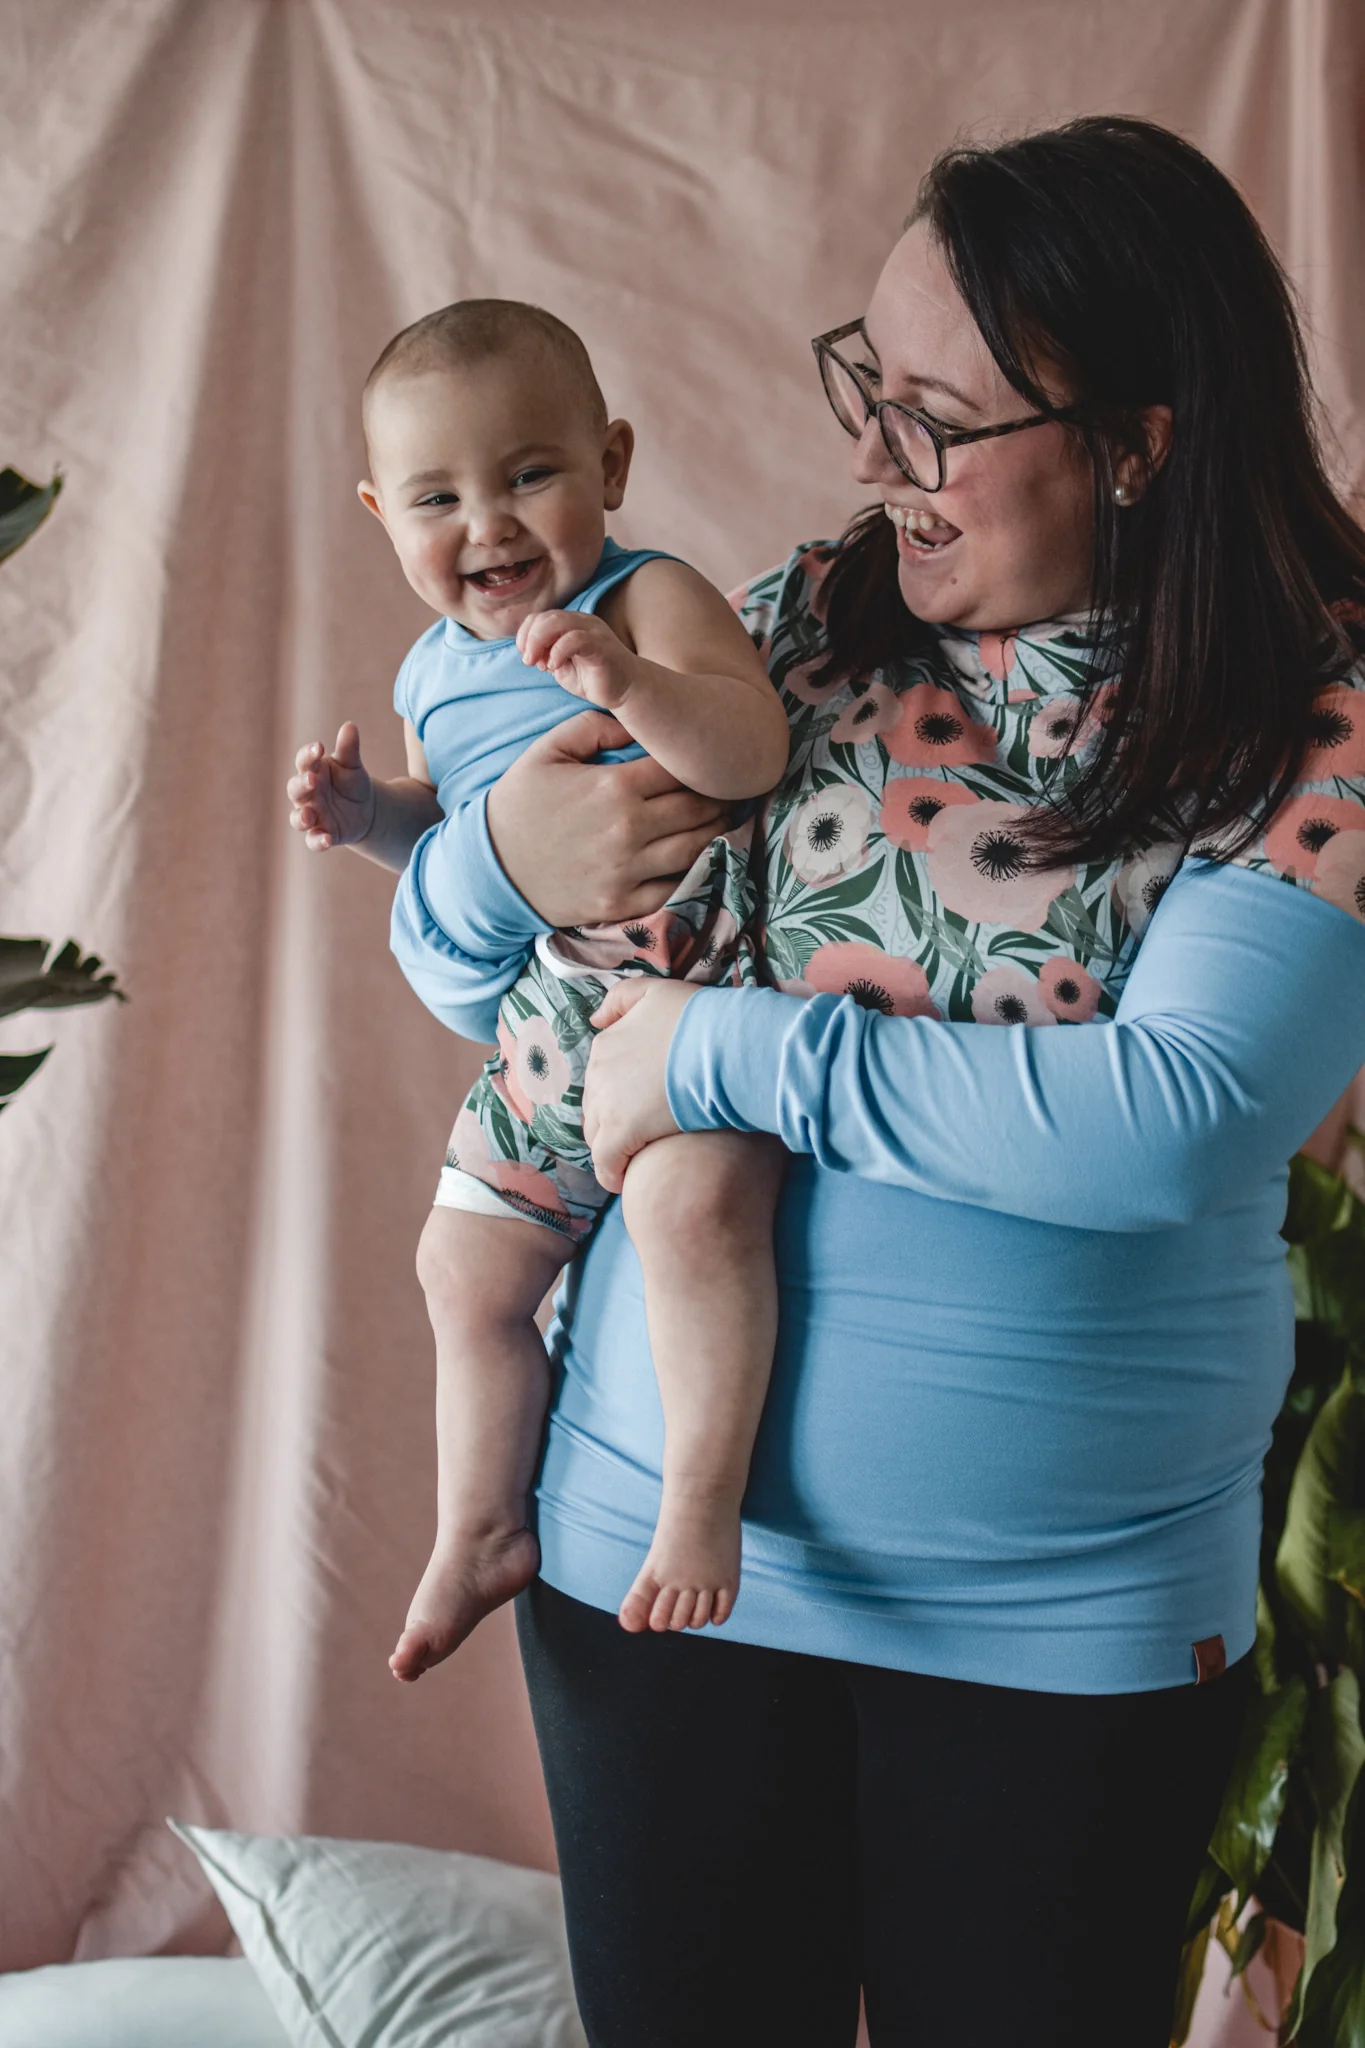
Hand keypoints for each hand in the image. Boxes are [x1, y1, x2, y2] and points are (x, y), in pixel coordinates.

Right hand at [287, 722, 375, 849]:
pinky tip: (327, 840)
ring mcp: (313, 815)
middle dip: (301, 785)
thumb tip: (350, 726)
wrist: (366, 810)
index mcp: (312, 771)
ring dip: (301, 818)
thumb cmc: (352, 783)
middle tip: (312, 780)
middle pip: (296, 789)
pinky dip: (318, 841)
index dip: (308, 754)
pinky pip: (314, 840)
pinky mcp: (323, 834)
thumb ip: (349, 749)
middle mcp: (308, 794)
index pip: (304, 761)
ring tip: (308, 816)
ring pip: (298, 818)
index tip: (319, 747)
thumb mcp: (353, 766)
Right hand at [486, 710, 730, 927]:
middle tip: (731, 789)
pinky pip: (676, 887)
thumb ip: (595, 725)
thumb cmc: (519, 803)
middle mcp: (630, 829)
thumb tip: (638, 721)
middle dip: (719, 796)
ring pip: (697, 847)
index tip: (709, 760)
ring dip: (717, 832)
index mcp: (615, 786)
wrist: (489, 868)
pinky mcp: (624, 901)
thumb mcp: (548, 750)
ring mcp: (629, 870)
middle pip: (698, 808)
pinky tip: (702, 856)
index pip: (679, 769)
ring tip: (724, 819)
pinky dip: (696, 871)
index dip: (699, 763)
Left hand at [516, 609, 638, 709]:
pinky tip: (554, 666)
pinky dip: (558, 651)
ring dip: (540, 642)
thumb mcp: (562, 666)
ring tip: (538, 664)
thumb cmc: (593, 678)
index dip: (526, 634)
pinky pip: (575, 639)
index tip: (525, 656)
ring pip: (558, 622)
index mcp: (571, 624)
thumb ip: (546, 655)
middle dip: (530, 639)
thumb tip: (530, 653)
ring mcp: (593, 631)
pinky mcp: (601, 645)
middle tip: (528, 661)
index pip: (540, 617)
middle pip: (547, 617)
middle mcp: (582, 622)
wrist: (625, 690)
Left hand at [583, 980, 697, 1192]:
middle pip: (596, 1108)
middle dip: (613, 1123)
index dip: (619, 1096)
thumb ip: (622, 998)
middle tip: (642, 1136)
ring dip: (613, 1149)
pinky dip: (612, 1175)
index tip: (639, 1107)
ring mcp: (607, 1103)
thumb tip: (595, 1019)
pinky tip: (627, 1183)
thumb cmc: (700, 1018)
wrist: (724, 1044)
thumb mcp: (657, 992)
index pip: (601, 1079)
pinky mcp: (621, 1132)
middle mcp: (598, 1072)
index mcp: (606, 1043)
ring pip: (597, 1136)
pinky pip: (606, 1163)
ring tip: (637, 1159)